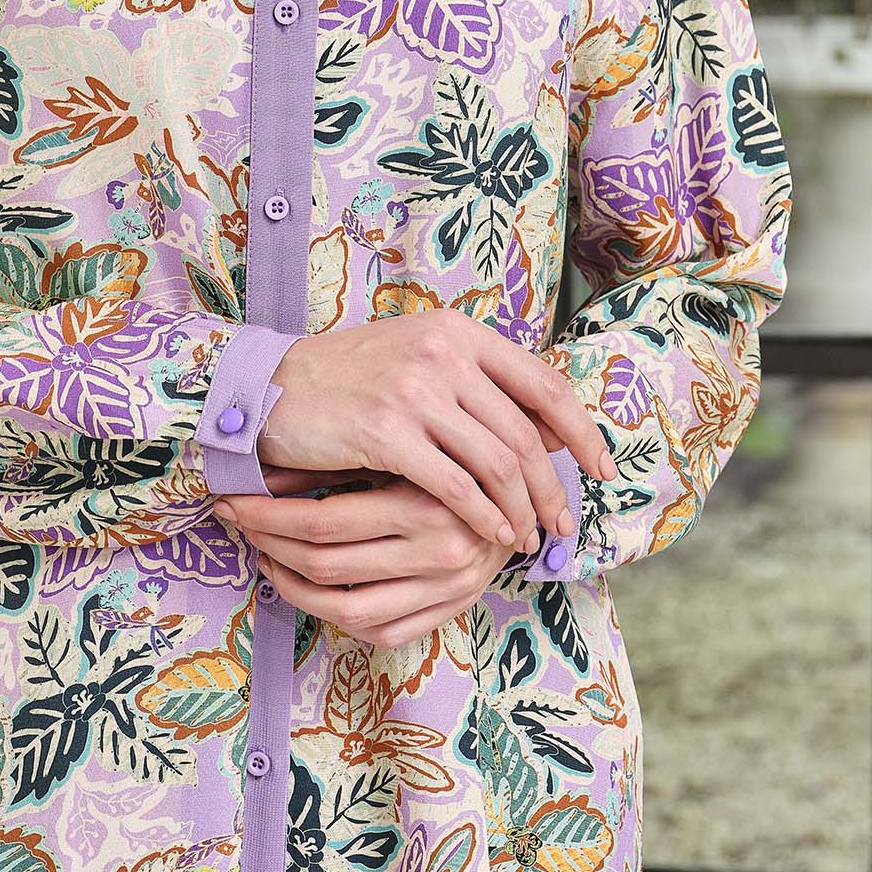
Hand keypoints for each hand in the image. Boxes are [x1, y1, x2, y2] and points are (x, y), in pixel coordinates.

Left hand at [214, 469, 546, 654]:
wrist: (529, 488)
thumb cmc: (454, 452)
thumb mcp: (407, 443)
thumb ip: (349, 455)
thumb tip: (264, 463)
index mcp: (428, 504)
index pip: (323, 523)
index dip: (267, 516)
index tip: (233, 499)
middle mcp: (439, 554)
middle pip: (325, 563)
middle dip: (267, 541)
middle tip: (237, 518)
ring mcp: (444, 591)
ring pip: (342, 605)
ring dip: (288, 580)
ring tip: (261, 552)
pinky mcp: (447, 612)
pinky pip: (375, 630)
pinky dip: (328, 612)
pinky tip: (301, 584)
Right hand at [248, 313, 614, 567]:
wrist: (271, 387)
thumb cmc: (349, 380)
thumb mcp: (420, 361)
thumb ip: (480, 386)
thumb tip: (552, 432)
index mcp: (458, 332)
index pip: (544, 384)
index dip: (581, 431)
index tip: (601, 468)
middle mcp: (443, 354)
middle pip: (525, 432)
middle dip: (552, 487)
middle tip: (564, 524)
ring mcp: (415, 391)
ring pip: (496, 461)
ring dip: (520, 509)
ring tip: (526, 539)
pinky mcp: (386, 431)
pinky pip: (454, 485)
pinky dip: (482, 516)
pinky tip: (490, 537)